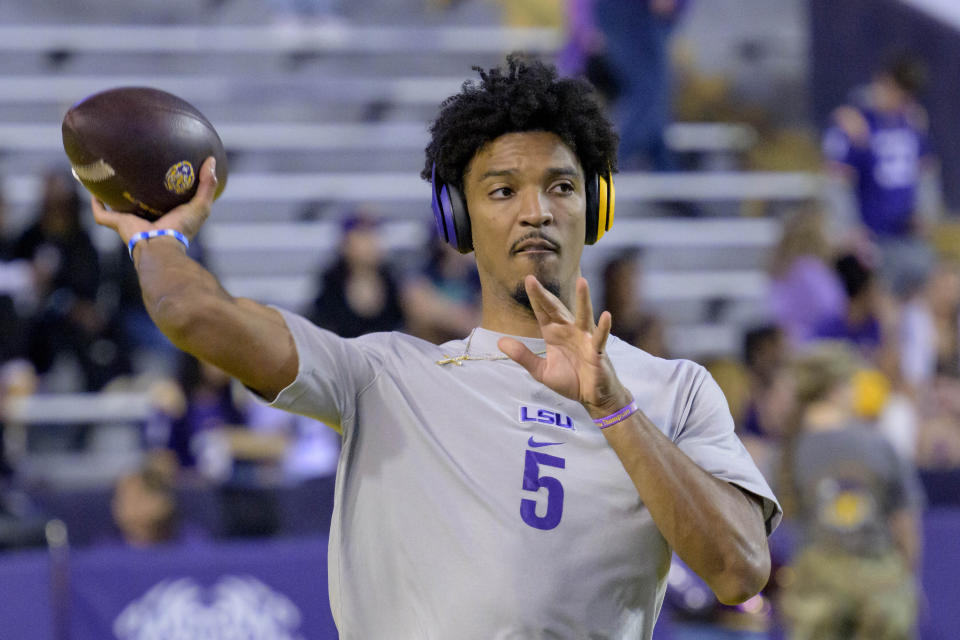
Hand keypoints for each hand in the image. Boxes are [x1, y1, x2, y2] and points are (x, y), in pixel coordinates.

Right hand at [91, 156, 217, 245]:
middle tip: (132, 169)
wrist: (161, 245)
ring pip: (115, 206)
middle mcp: (144, 218)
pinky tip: (91, 187)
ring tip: (106, 174)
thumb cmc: (181, 228)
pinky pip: (101, 211)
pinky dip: (95, 202)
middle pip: (136, 202)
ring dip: (109, 194)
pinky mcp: (115, 223)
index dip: (160, 188)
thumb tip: (211, 161)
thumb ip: (207, 184)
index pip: (160, 200)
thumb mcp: (200, 205)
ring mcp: (127, 221)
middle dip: (133, 189)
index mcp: (162, 216)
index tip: (161, 171)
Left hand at [498, 275, 631, 414]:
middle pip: (556, 309)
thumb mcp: (541, 370)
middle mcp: (569, 331)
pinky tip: (606, 315)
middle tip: (531, 279)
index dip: (535, 297)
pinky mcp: (597, 352)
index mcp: (554, 334)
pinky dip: (603, 327)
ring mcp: (585, 339)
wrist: (592, 397)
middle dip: (544, 295)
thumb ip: (523, 356)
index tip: (527, 280)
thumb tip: (500, 342)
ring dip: (583, 299)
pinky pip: (600, 338)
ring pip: (583, 316)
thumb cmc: (570, 380)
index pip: (542, 312)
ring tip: (583, 282)